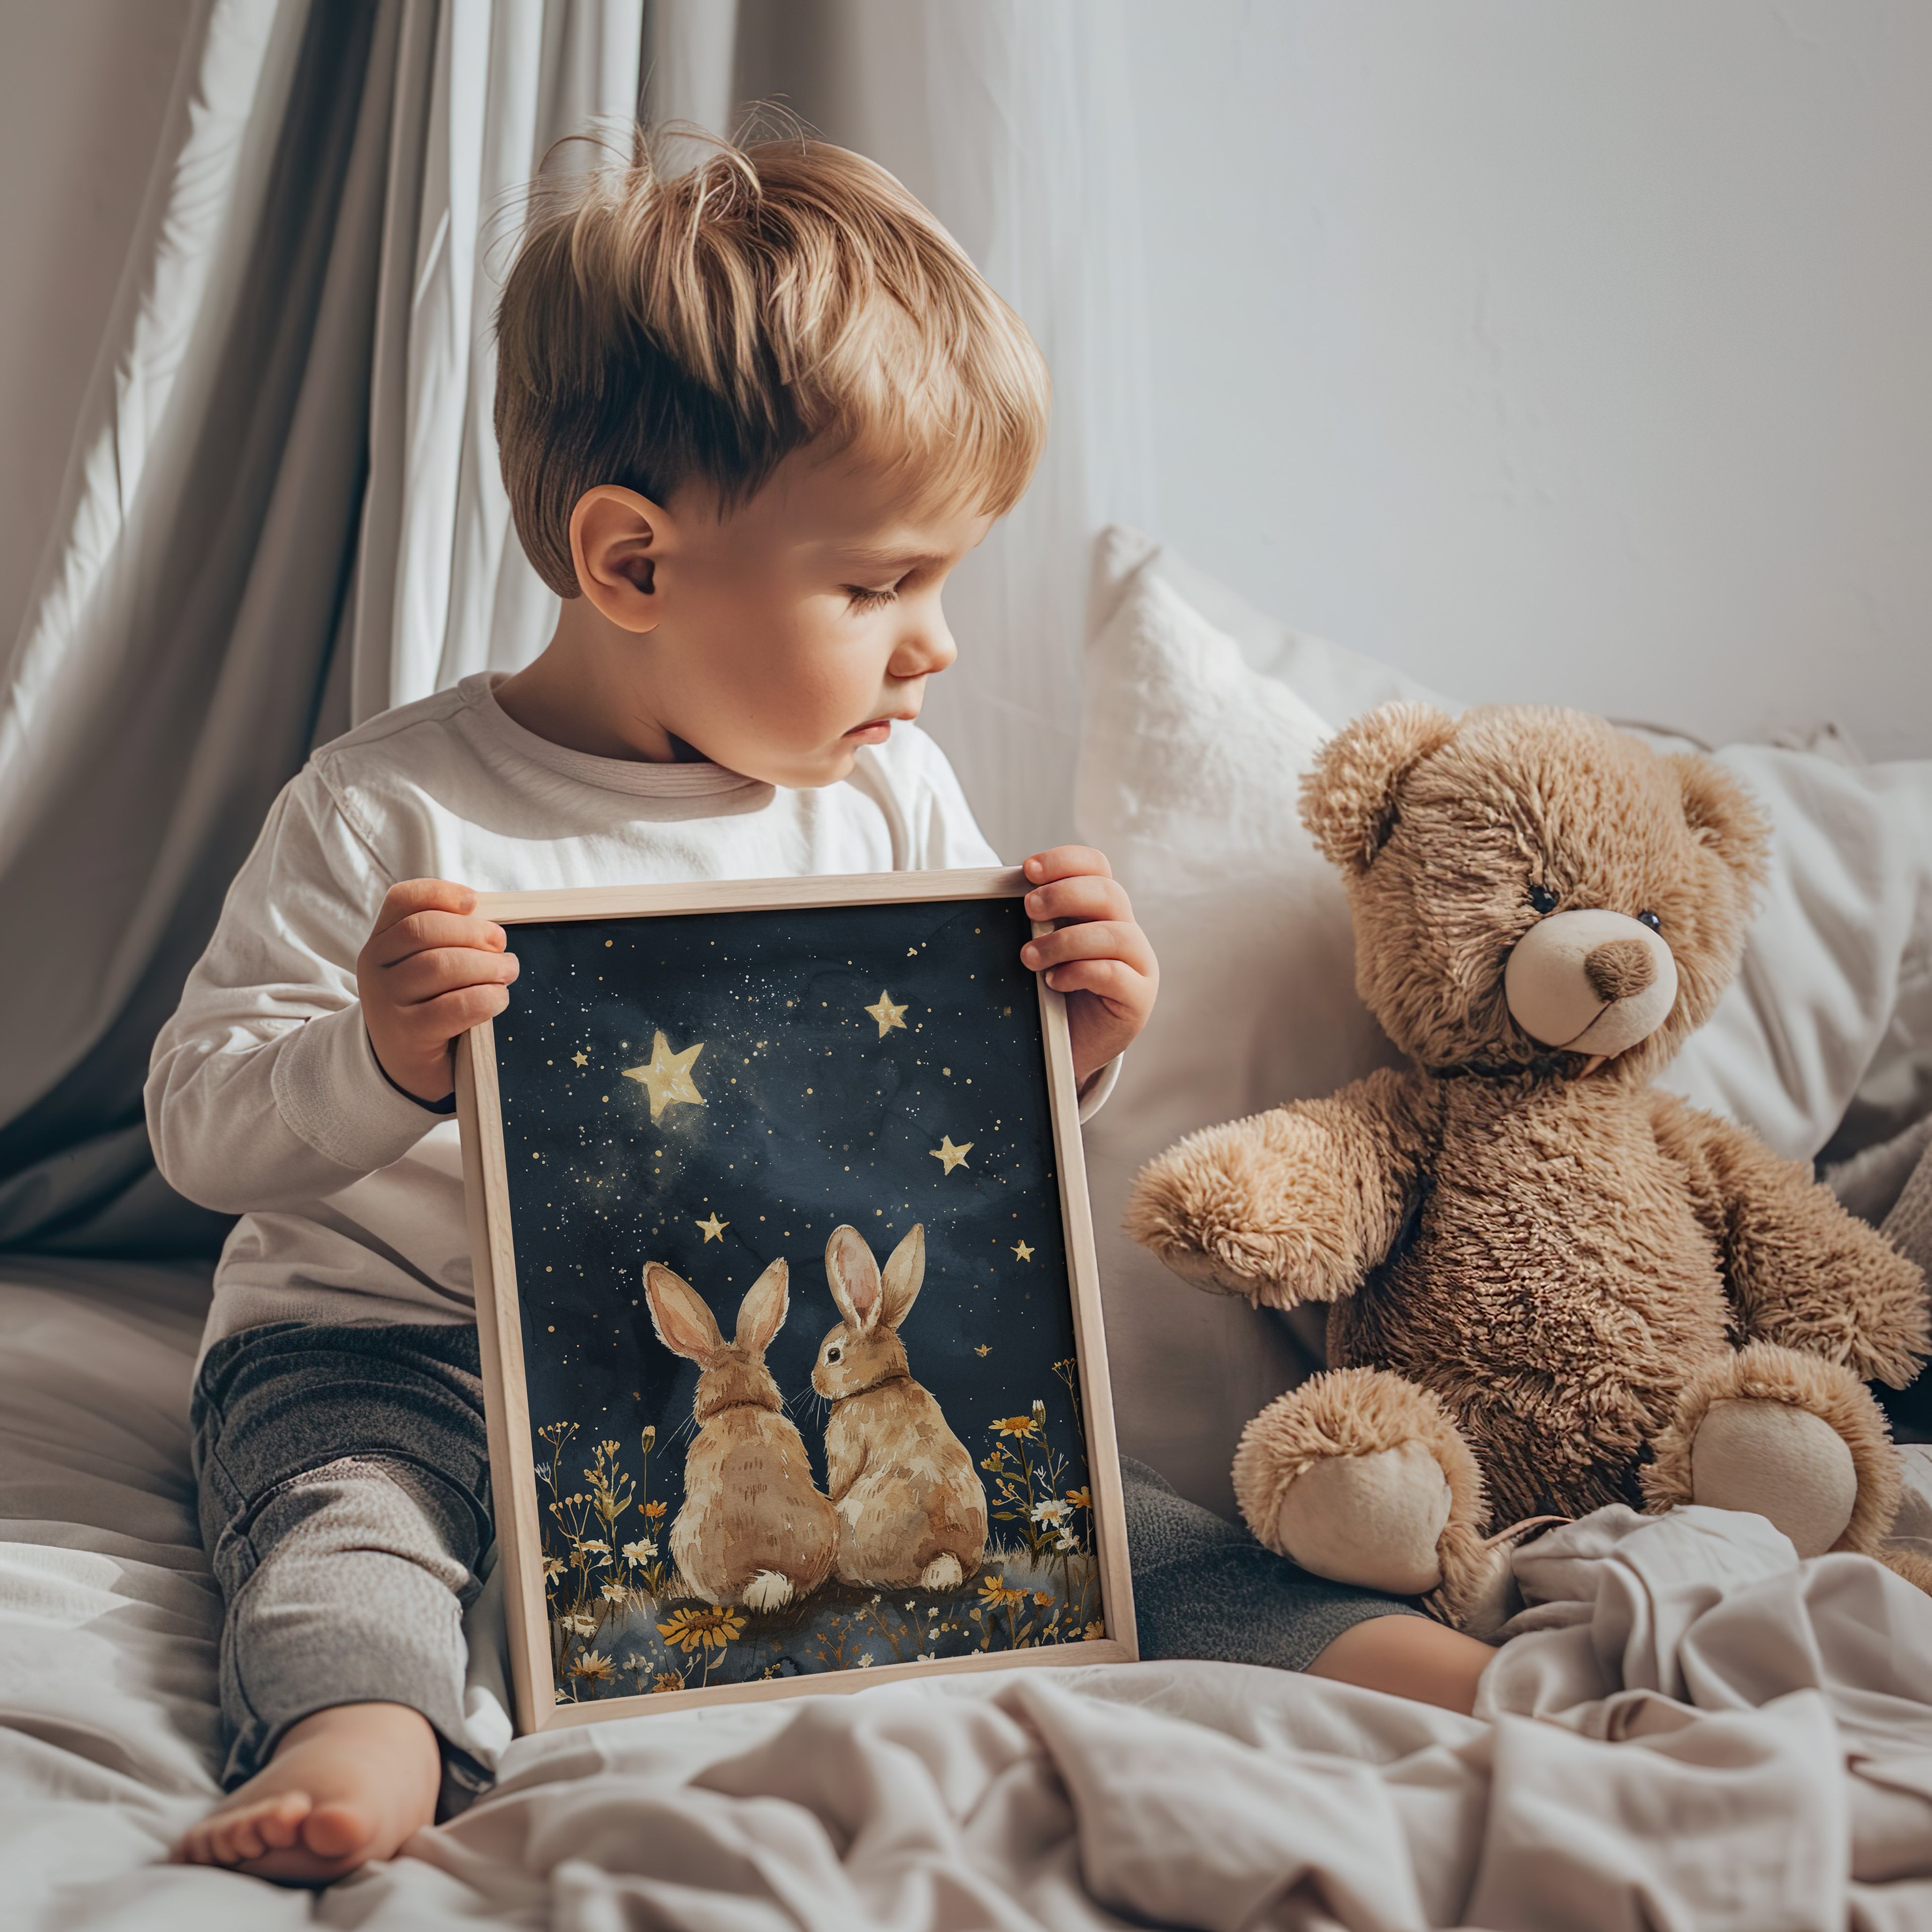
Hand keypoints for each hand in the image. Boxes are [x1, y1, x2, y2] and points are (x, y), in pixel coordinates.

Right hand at [356, 880, 518, 1102]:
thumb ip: (446, 941)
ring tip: (507, 972)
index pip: (402, 901)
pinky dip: (487, 997)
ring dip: (486, 965)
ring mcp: (386, 1001)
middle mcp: (375, 967)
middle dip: (473, 932)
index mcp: (381, 942)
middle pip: (424, 930)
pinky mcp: (407, 1034)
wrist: (404, 1067)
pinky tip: (498, 999)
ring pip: (440, 965)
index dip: (441, 893)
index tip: (474, 902)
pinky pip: (456, 1006)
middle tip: (501, 946)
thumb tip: (491, 926)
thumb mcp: (423, 968)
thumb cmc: (426, 1007)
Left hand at [1020, 846, 1157, 1087]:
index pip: (1096, 866)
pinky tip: (1054, 982)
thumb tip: (999, 895)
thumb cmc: (1055, 993)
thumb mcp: (1045, 950)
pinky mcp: (1138, 997)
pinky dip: (1080, 973)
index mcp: (1102, 910)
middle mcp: (1126, 930)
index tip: (1028, 869)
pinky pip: (1115, 974)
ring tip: (1030, 957)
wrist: (1074, 1047)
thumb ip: (1036, 922)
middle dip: (1064, 894)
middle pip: (1108, 892)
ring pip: (1116, 934)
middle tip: (1029, 908)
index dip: (1065, 861)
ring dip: (1066, 941)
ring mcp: (1139, 963)